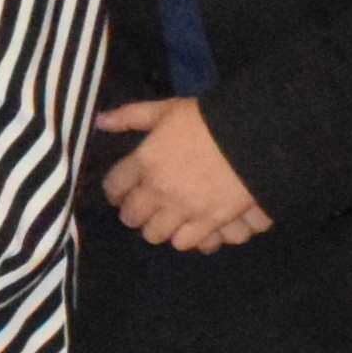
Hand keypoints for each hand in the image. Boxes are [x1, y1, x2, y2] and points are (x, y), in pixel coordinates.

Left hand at [94, 99, 273, 251]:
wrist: (250, 135)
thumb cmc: (206, 118)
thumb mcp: (166, 110)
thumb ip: (131, 116)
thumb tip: (100, 121)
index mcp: (144, 161)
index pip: (114, 186)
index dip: (115, 191)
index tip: (120, 191)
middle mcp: (157, 190)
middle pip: (131, 216)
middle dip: (133, 212)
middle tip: (143, 207)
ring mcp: (182, 209)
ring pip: (154, 234)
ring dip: (156, 227)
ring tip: (165, 220)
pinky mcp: (207, 222)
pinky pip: (183, 242)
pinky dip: (183, 237)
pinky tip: (187, 228)